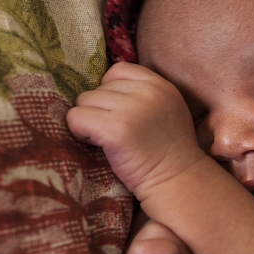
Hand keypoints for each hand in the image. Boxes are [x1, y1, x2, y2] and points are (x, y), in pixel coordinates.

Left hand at [66, 62, 205, 197]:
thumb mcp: (166, 110)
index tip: (117, 114)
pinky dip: (79, 132)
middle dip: (100, 110)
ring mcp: (131, 110)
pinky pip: (76, 118)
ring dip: (89, 121)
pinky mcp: (115, 130)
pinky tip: (95, 145)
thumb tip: (102, 88)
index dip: (110, 92)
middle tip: (114, 133)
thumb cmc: (169, 152)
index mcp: (160, 85)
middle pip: (98, 88)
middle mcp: (147, 92)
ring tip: (106, 140)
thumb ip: (143, 94)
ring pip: (84, 101)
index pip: (117, 71)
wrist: (177, 182)